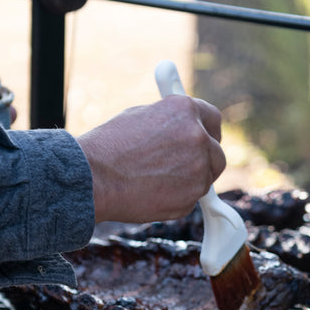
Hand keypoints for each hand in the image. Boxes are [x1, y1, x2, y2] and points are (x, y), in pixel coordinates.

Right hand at [77, 95, 225, 222]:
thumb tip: (185, 127)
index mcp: (185, 111)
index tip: (205, 138)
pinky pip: (193, 198)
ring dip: (190, 180)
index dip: (208, 130)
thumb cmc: (109, 146)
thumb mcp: (142, 116)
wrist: (93, 177)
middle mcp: (198, 136)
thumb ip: (172, 121)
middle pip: (217, 152)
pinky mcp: (192, 195)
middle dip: (205, 160)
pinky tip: (153, 192)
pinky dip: (179, 198)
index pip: (213, 118)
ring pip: (206, 177)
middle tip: (186, 166)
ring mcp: (198, 167)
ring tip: (157, 179)